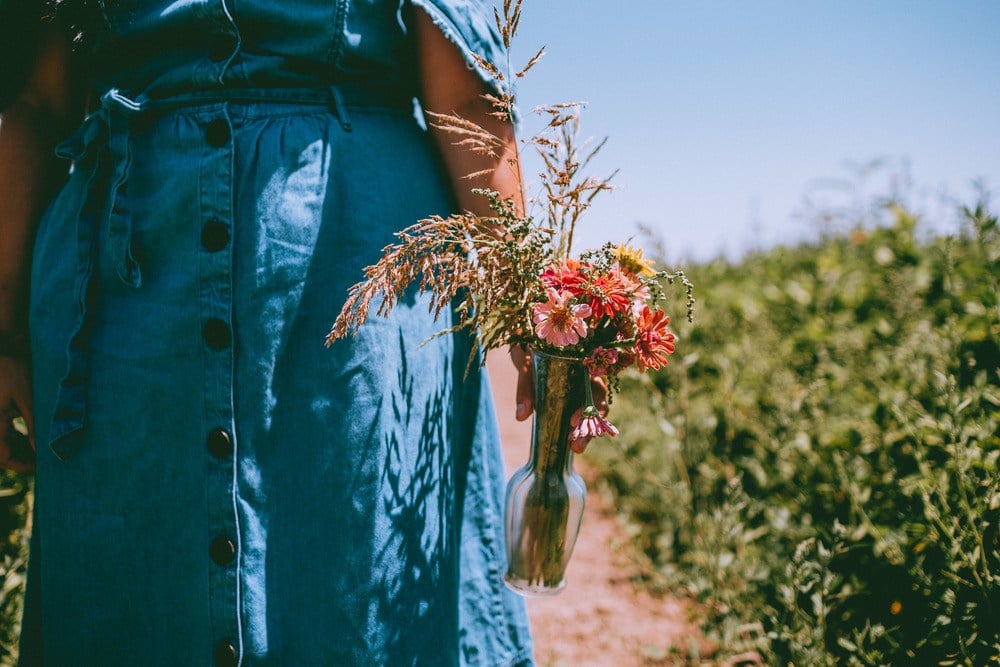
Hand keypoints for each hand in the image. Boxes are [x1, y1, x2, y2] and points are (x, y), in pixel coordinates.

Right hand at [1, 355, 34, 472]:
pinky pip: (3, 428)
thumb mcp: (28, 397)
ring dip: (21, 447)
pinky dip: (17, 435)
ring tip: (44, 451)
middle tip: (47, 461)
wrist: (4, 344)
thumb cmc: (15, 368)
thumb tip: (42, 449)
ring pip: (3, 440)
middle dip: (23, 458)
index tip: (42, 468)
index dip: (21, 465)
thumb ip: (33, 424)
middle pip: (2, 450)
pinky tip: (34, 437)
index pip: (3, 455)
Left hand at [510, 345, 608, 453]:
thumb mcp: (525, 361)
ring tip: (574, 448)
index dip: (591, 407)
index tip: (574, 420)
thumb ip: (525, 386)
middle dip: (589, 428)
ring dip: (584, 432)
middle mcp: (588, 376)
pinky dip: (574, 426)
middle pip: (597, 404)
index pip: (596, 388)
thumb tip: (522, 417)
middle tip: (576, 446)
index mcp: (584, 363)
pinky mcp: (569, 395)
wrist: (523, 334)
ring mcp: (580, 386)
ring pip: (590, 411)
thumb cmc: (528, 343)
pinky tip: (567, 440)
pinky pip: (577, 412)